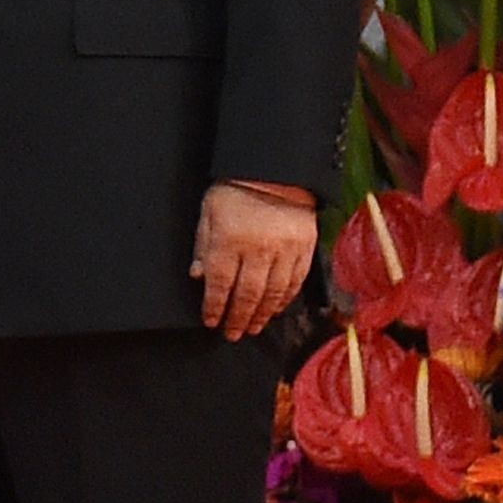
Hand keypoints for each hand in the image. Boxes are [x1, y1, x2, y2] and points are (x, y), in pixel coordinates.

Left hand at [191, 181, 317, 337]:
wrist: (277, 168)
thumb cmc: (237, 188)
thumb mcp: (209, 210)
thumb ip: (202, 244)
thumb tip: (197, 275)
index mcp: (230, 239)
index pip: (220, 284)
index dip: (214, 306)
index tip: (211, 321)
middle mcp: (258, 249)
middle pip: (247, 295)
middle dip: (238, 318)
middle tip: (232, 334)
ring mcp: (285, 250)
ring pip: (273, 293)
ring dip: (261, 315)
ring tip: (253, 327)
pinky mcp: (305, 248)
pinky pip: (295, 282)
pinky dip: (284, 300)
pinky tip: (275, 309)